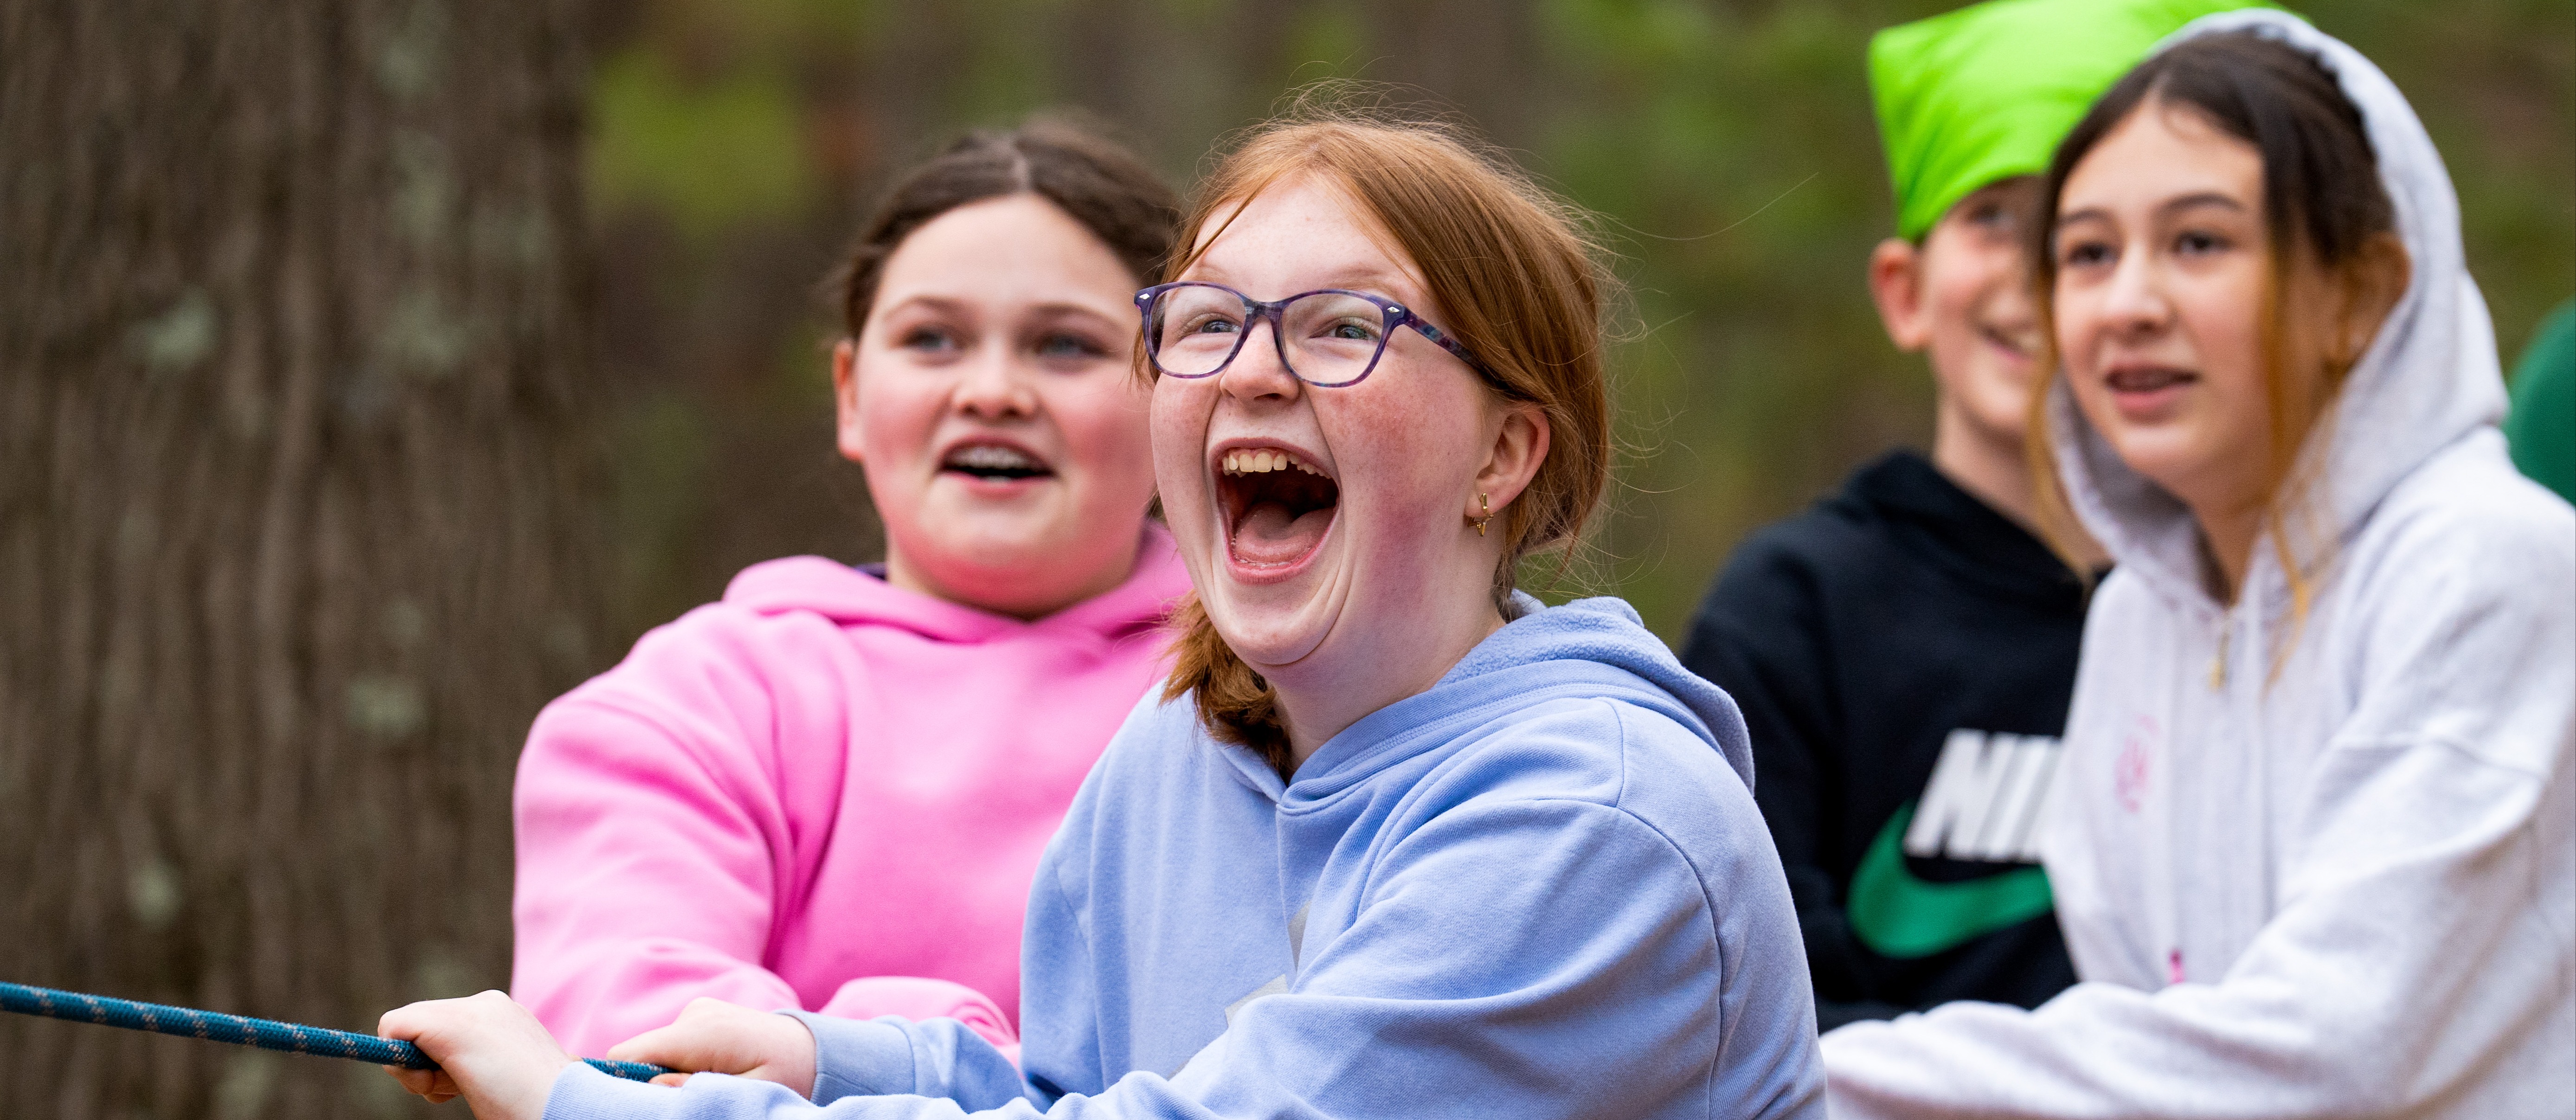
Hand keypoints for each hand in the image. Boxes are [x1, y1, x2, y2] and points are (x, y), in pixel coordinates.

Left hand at [378, 990, 574, 1119]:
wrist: (564, 1106)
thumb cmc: (542, 1104)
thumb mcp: (512, 1077)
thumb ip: (484, 1064)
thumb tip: (452, 1076)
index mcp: (505, 1017)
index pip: (444, 1029)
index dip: (441, 1063)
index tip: (470, 1087)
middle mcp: (487, 1004)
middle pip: (421, 1029)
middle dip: (428, 1066)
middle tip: (462, 1091)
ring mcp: (468, 1011)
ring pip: (404, 1031)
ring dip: (420, 1073)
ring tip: (464, 1090)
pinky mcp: (447, 1026)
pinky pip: (391, 1027)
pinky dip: (400, 1065)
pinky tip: (439, 1086)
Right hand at [608, 997, 818, 1095]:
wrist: (813, 1051)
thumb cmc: (786, 1076)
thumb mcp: (747, 1093)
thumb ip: (697, 1091)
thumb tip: (652, 1086)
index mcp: (701, 1031)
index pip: (627, 1054)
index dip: (620, 1083)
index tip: (637, 1106)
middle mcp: (693, 1014)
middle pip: (638, 1055)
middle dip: (648, 1082)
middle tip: (683, 1101)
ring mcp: (696, 1012)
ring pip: (654, 1052)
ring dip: (668, 1075)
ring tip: (708, 1086)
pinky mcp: (699, 1017)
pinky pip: (670, 1046)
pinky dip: (679, 1065)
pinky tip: (710, 1074)